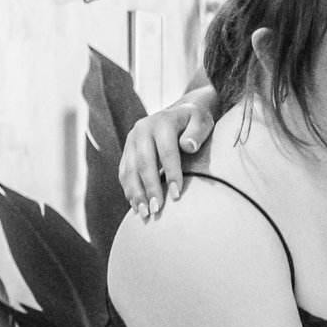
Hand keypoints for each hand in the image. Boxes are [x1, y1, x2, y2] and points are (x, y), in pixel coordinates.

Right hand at [121, 89, 213, 218]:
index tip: (177, 196)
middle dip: (150, 188)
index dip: (172, 173)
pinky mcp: (127, 150)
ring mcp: (131, 140)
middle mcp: (142, 129)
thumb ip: (197, 132)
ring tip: (144, 214)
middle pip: (144, 162)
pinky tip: (136, 206)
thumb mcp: (202, 121)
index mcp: (162, 122)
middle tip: (157, 210)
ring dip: (135, 193)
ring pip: (129, 169)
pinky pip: (124, 172)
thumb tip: (188, 146)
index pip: (166, 151)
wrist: (178, 113)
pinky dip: (129, 190)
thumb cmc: (195, 122)